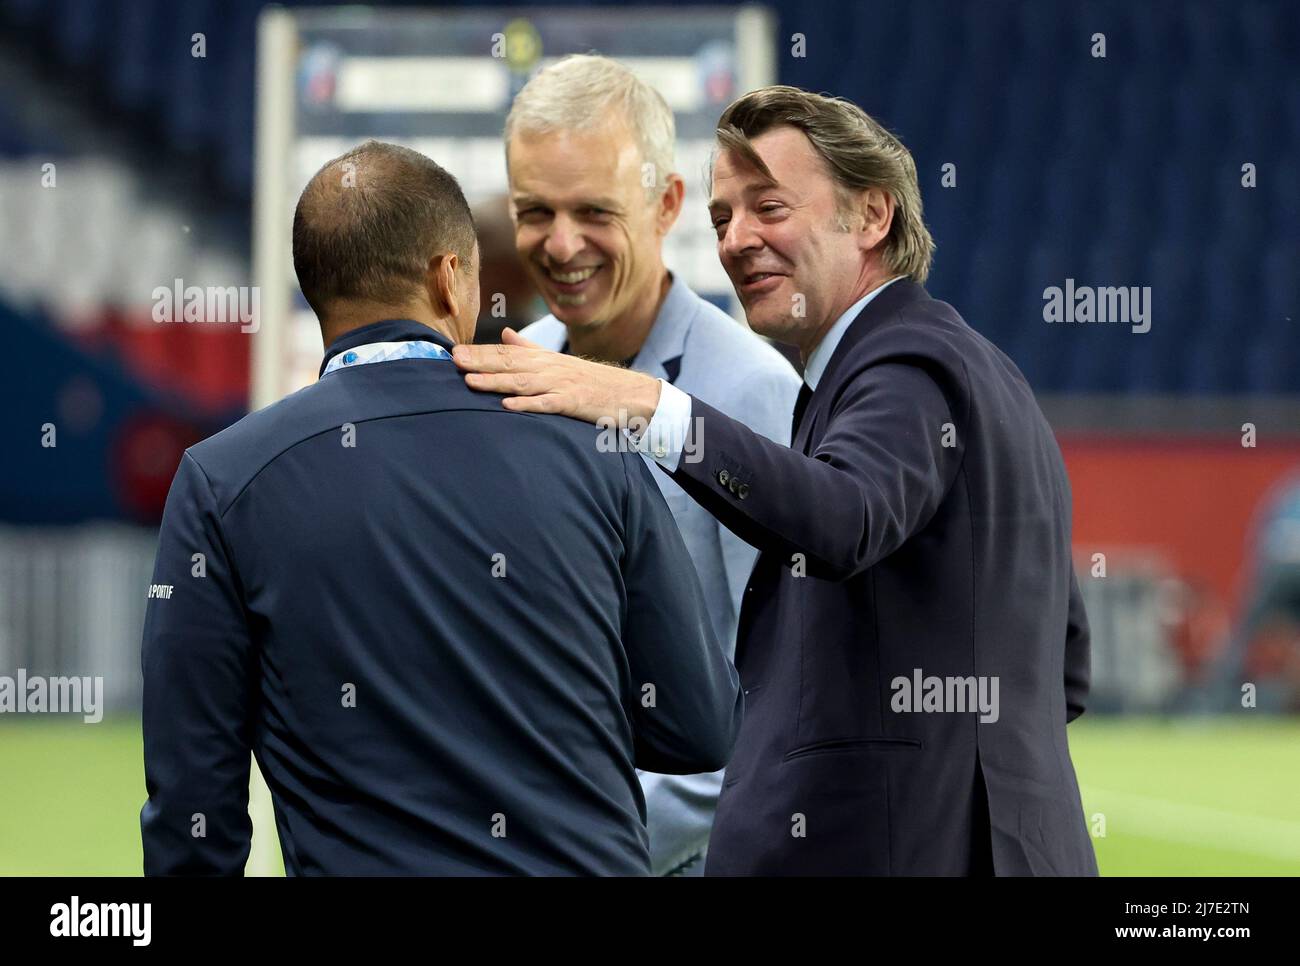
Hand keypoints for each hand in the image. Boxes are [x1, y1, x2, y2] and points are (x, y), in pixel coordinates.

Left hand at [452, 328, 661, 425]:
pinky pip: (547, 404)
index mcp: (543, 359)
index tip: (453, 352)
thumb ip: (529, 349)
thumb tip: (504, 334)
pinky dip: (527, 405)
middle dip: (480, 362)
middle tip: (453, 360)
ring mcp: (561, 385)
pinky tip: (508, 406)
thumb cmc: (590, 381)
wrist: (628, 394)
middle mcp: (549, 368)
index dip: (480, 353)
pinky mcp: (573, 403)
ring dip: (496, 381)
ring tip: (471, 382)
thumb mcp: (558, 361)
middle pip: (510, 364)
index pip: (506, 353)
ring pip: (523, 382)